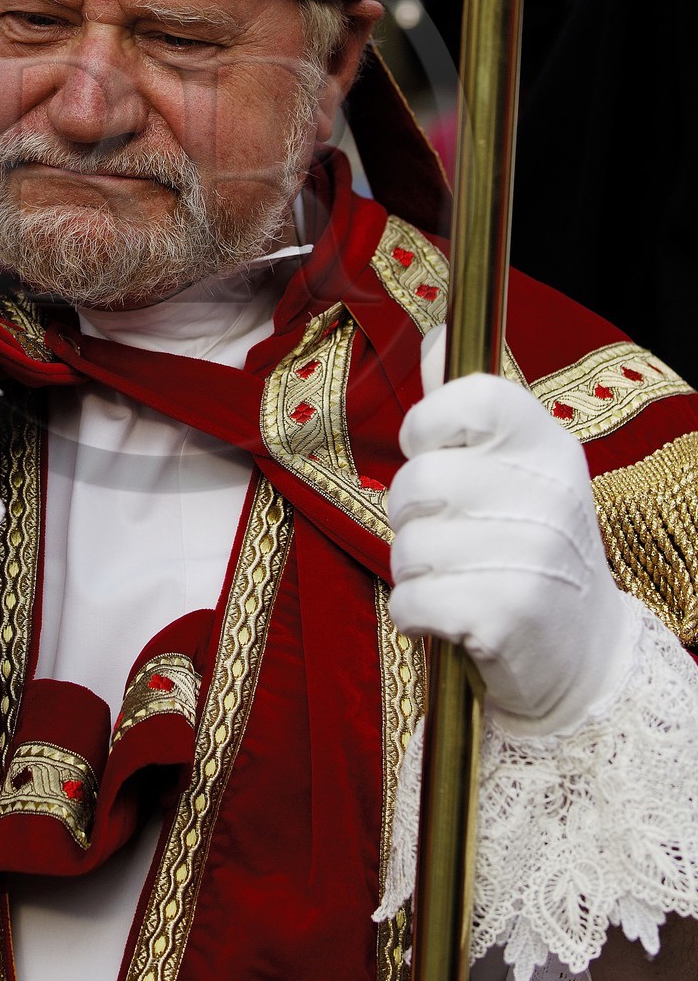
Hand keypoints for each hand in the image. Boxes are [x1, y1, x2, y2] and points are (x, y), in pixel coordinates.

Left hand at [388, 373, 635, 733]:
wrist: (583, 654)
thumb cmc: (529, 545)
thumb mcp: (517, 470)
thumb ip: (468, 408)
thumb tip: (436, 335)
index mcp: (548, 446)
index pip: (470, 395)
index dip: (427, 423)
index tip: (431, 451)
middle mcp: (547, 493)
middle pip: (417, 480)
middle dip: (409, 514)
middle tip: (446, 533)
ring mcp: (531, 554)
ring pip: (407, 545)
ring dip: (414, 570)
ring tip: (455, 578)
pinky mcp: (506, 615)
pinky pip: (410, 600)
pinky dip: (414, 615)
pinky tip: (448, 616)